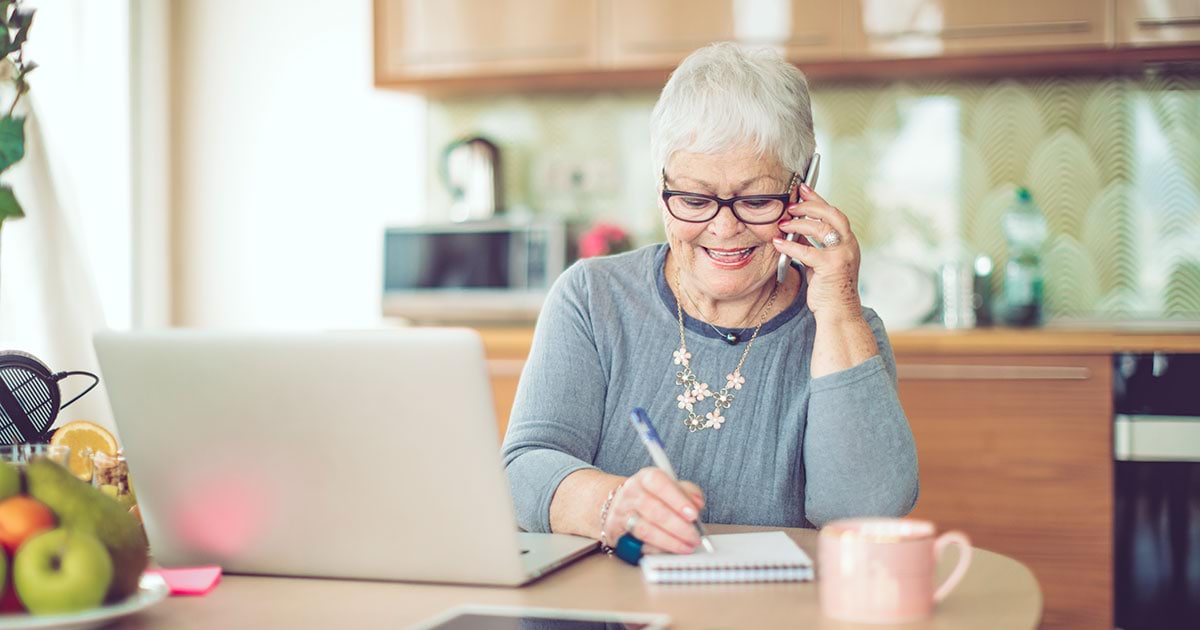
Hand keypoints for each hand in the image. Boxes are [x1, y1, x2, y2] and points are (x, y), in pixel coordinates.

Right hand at [602, 468, 704, 554]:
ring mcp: (622, 513)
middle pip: (654, 509)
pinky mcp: (616, 532)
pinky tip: (669, 550)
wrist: (619, 504)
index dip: (677, 499)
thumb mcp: (669, 486)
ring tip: (686, 546)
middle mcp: (631, 493)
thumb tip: (697, 503)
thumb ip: (687, 492)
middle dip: (678, 526)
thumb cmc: (651, 496)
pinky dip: (656, 549)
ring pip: (645, 529)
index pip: (659, 483)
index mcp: (645, 477)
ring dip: (669, 541)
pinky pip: (637, 544)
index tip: (693, 514)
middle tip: (694, 536)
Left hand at [773, 182, 862, 320]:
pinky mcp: (832, 267)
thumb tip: (795, 229)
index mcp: (848, 242)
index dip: (818, 199)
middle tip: (791, 205)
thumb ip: (812, 245)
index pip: (834, 214)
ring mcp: (842, 255)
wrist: (839, 314)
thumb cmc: (829, 289)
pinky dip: (790, 245)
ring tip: (783, 223)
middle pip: (832, 214)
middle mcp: (849, 245)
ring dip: (799, 223)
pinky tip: (778, 242)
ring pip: (821, 228)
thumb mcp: (820, 262)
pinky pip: (807, 250)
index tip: (803, 188)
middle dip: (810, 206)